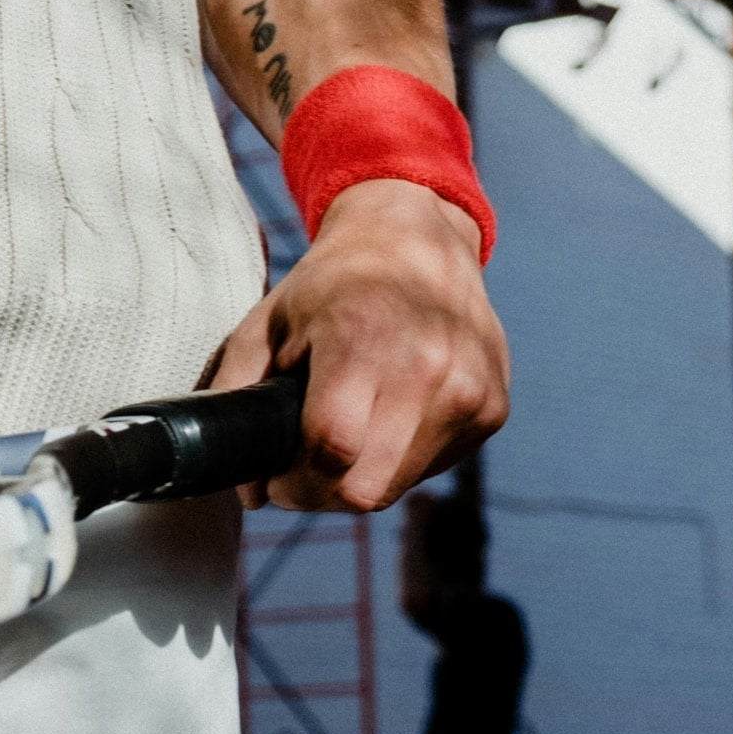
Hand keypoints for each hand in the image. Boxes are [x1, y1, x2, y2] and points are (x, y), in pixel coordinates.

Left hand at [208, 177, 506, 510]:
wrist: (418, 241)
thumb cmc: (332, 283)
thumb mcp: (267, 322)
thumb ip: (238, 395)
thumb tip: (244, 491)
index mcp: (362, 338)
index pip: (330, 451)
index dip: (292, 484)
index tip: (274, 482)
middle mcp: (426, 366)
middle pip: (366, 487)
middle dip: (322, 492)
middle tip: (304, 467)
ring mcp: (469, 389)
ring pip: (399, 486)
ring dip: (362, 478)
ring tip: (345, 436)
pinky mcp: (494, 407)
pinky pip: (433, 468)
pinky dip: (401, 460)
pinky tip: (387, 419)